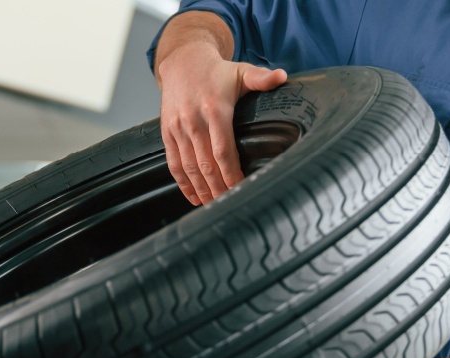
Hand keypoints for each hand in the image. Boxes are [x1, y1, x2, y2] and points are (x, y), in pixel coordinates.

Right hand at [155, 33, 286, 204]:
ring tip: (214, 205)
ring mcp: (178, 128)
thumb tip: (282, 76)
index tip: (241, 188)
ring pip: (189, 167)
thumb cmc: (216, 71)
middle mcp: (194, 120)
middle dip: (218, 187)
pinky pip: (173, 162)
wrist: (182, 61)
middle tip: (229, 203)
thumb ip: (262, 78)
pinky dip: (182, 183)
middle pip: (206, 164)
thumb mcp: (241, 71)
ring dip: (201, 189)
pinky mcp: (167, 132)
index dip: (232, 173)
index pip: (223, 150)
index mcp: (215, 109)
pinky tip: (194, 196)